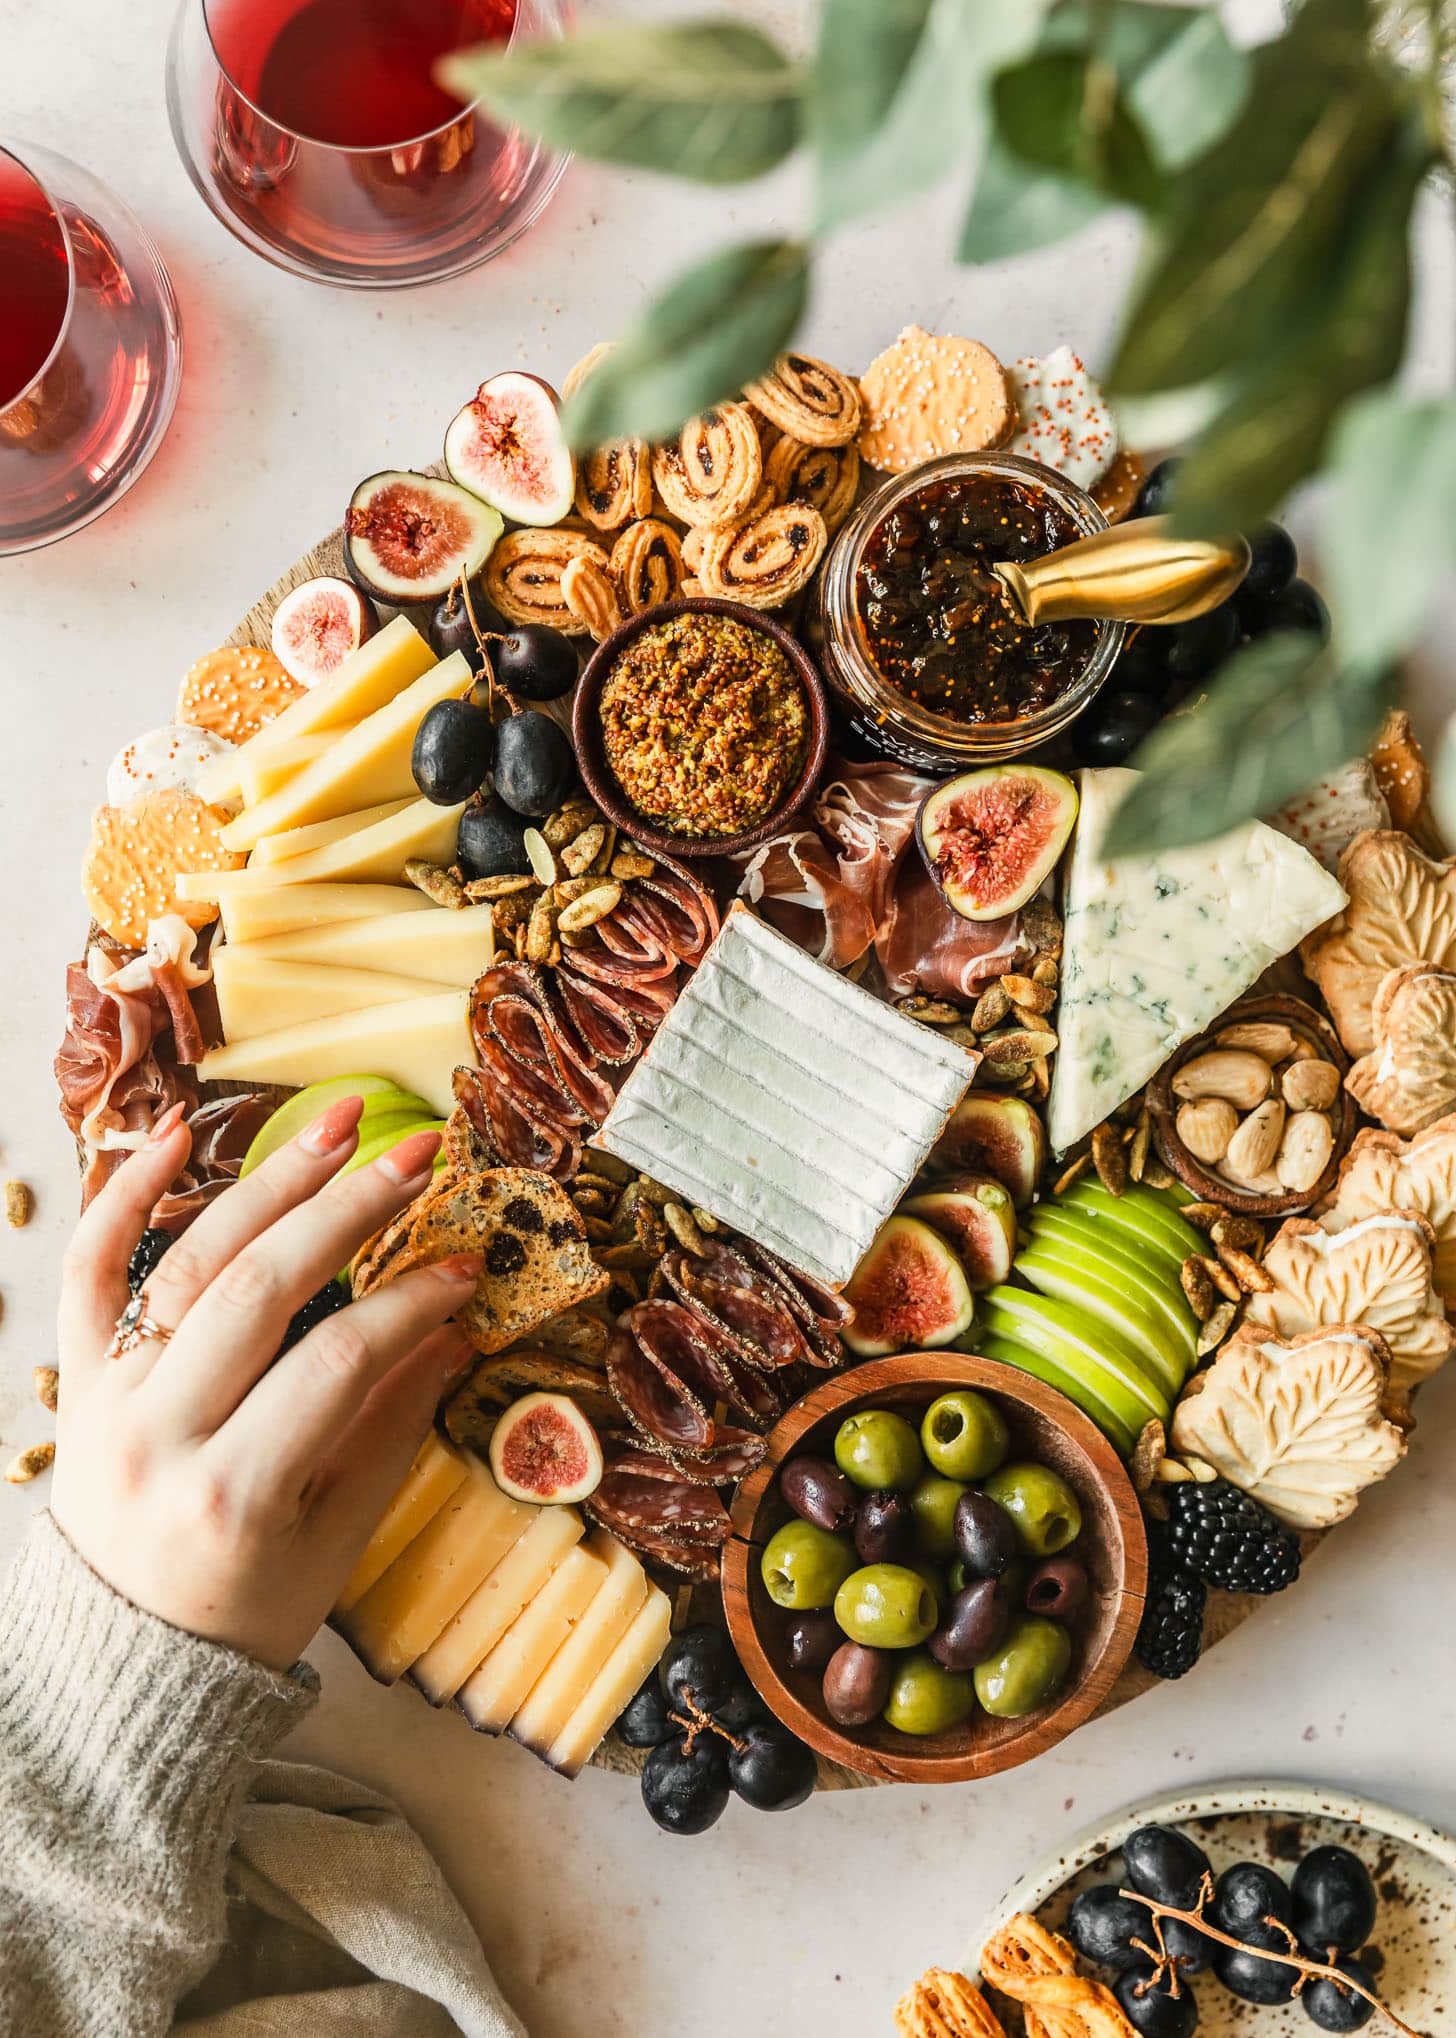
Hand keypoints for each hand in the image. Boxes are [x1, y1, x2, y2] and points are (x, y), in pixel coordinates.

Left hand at [51, 1096, 478, 1670]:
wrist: (121, 1662)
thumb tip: (456, 1328)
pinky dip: (123, 1193)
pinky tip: (177, 1129)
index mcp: (234, 1494)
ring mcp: (105, 1400)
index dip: (411, 1303)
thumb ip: (391, 1431)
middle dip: (348, 1211)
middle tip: (416, 1156)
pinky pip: (89, 1270)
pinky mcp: (78, 1378)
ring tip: (337, 1125)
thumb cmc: (243, 1611)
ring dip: (267, 1182)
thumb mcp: (335, 1542)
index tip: (465, 1264)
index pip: (337, 1363)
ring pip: (185, 1263)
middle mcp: (157, 1437)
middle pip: (258, 1291)